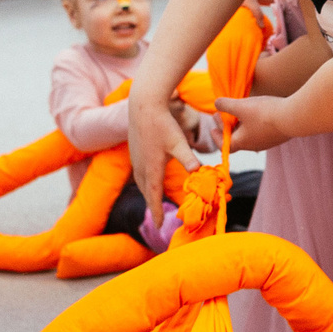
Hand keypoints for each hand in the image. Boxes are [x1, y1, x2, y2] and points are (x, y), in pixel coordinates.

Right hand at [127, 94, 197, 222]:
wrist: (143, 105)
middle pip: (146, 193)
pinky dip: (145, 183)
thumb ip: (188, 158)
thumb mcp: (178, 141)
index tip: (160, 226)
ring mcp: (136, 159)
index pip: (153, 196)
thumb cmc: (162, 123)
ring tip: (154, 204)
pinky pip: (139, 174)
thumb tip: (197, 171)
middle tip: (160, 220)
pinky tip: (150, 181)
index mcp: (152, 168)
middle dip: (153, 206)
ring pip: (141, 183)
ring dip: (148, 195)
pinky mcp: (134, 152)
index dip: (157, 212)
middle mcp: (141, 166)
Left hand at [215, 95, 294, 151]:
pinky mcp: (278, 136)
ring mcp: (267, 142)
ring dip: (242, 125)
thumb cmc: (264, 113)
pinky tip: (258, 113)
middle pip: (237, 139)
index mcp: (242, 142)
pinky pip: (261, 132)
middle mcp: (254, 146)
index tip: (213, 128)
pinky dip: (254, 125)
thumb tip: (216, 103)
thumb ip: (226, 105)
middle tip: (223, 114)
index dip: (217, 137)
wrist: (294, 117)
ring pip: (250, 135)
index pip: (225, 146)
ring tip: (240, 112)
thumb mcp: (241, 106)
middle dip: (228, 127)